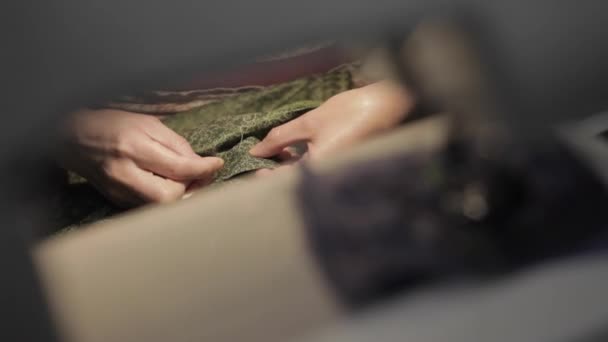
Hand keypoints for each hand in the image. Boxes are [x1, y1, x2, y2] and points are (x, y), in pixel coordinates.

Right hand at [59, 108, 223, 206]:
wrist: (72, 137)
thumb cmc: (113, 125)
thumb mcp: (148, 124)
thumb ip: (177, 145)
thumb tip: (201, 164)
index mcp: (134, 149)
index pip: (178, 167)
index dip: (203, 169)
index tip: (217, 164)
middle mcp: (125, 174)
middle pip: (170, 197)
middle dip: (192, 188)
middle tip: (202, 175)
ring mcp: (119, 192)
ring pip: (161, 207)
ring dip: (182, 196)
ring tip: (189, 180)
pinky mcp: (117, 201)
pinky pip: (150, 206)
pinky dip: (166, 199)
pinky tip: (171, 185)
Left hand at [249, 81, 413, 171]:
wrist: (386, 106)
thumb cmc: (350, 113)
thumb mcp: (310, 123)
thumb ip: (280, 138)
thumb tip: (256, 150)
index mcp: (319, 170)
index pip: (284, 183)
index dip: (265, 177)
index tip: (252, 166)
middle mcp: (327, 176)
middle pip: (293, 181)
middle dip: (275, 172)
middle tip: (260, 159)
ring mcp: (334, 171)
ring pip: (303, 175)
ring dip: (288, 166)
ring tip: (276, 152)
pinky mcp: (339, 164)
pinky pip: (315, 168)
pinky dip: (302, 161)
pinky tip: (294, 150)